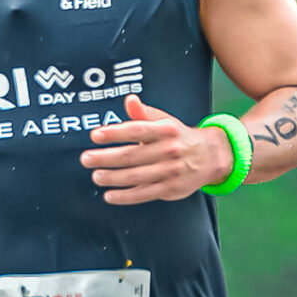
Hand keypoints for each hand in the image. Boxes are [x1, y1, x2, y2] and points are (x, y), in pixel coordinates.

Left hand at [79, 95, 233, 205]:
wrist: (211, 155)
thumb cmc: (179, 136)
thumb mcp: (165, 121)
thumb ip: (144, 114)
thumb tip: (129, 99)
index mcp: (165, 130)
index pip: (136, 130)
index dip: (115, 133)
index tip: (95, 135)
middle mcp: (169, 150)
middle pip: (132, 155)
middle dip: (106, 158)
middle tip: (86, 158)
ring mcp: (170, 170)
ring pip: (136, 176)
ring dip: (112, 177)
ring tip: (96, 176)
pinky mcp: (171, 188)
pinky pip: (145, 194)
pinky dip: (126, 196)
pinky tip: (109, 195)